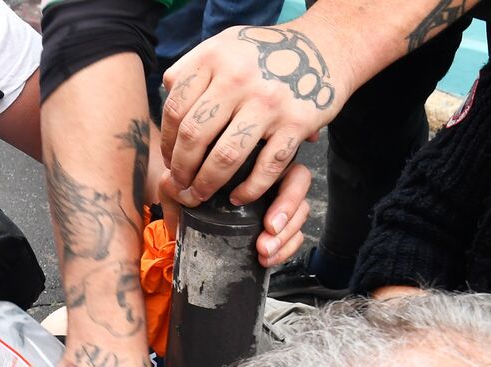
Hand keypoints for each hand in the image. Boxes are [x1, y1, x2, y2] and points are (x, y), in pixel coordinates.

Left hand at [160, 20, 354, 207]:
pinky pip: (267, 167)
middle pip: (195, 136)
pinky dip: (249, 190)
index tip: (169, 159)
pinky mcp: (297, 122)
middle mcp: (239, 77)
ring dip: (207, 184)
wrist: (326, 47)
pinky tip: (237, 197)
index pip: (176, 110)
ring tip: (200, 195)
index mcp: (215, 58)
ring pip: (225, 157)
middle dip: (182, 169)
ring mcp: (269, 101)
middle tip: (180, 184)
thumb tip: (165, 95)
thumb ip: (193, 66)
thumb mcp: (225, 44)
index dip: (167, 141)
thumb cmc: (266, 53)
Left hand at [162, 161, 312, 266]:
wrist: (185, 235)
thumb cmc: (187, 206)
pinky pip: (296, 237)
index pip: (273, 156)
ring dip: (287, 233)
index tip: (240, 201)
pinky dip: (286, 250)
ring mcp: (277, 205)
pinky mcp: (280, 230)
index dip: (264, 174)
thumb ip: (172, 185)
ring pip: (302, 210)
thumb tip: (171, 181)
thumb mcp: (176, 194)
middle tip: (269, 229)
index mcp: (250, 162)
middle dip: (288, 207)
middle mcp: (269, 179)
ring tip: (263, 250)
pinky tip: (266, 259)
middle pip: (299, 181)